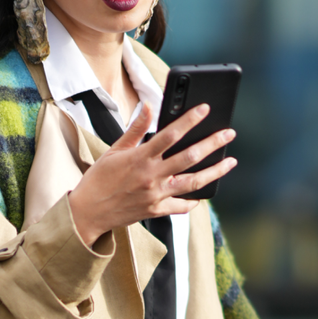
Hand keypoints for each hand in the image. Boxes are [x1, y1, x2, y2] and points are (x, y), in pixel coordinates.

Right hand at [68, 102, 236, 245]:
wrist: (87, 212)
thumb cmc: (99, 179)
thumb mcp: (114, 150)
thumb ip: (135, 129)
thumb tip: (148, 106)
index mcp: (140, 158)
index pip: (170, 134)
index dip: (189, 120)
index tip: (205, 109)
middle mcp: (151, 176)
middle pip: (189, 157)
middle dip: (212, 143)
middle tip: (228, 133)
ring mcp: (155, 195)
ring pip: (193, 182)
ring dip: (214, 172)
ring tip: (229, 162)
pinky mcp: (156, 210)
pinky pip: (181, 206)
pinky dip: (193, 200)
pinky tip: (203, 193)